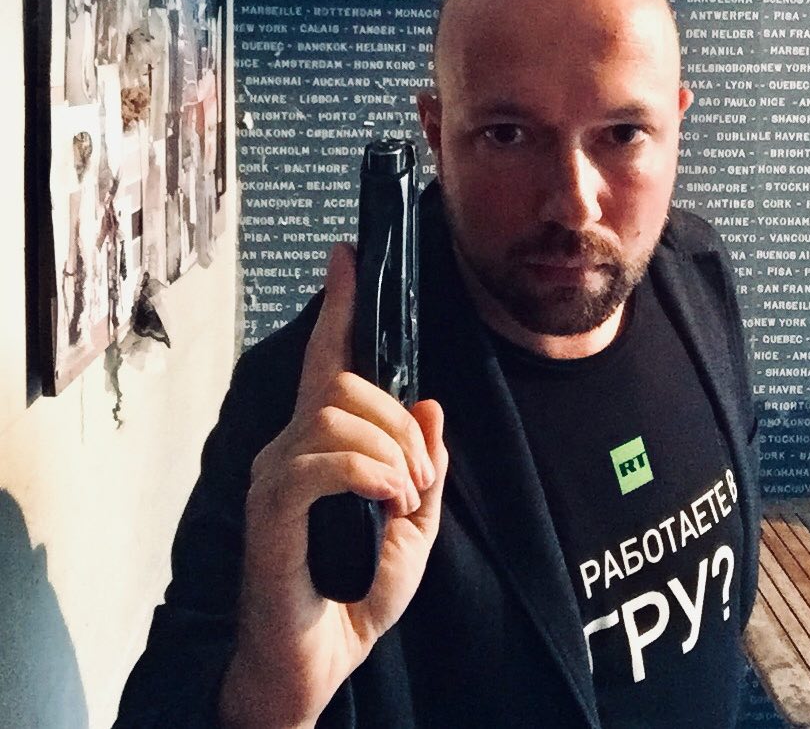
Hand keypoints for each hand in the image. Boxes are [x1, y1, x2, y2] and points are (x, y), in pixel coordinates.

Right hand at [220, 243, 447, 728]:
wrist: (321, 662)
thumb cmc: (358, 593)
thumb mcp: (415, 524)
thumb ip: (423, 464)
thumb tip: (431, 405)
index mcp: (322, 445)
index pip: (327, 359)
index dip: (340, 306)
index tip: (347, 255)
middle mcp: (289, 447)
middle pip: (347, 386)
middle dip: (399, 425)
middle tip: (419, 479)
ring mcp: (275, 475)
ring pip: (337, 416)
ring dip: (391, 453)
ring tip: (404, 498)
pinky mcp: (270, 508)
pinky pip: (323, 461)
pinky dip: (369, 474)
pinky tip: (386, 501)